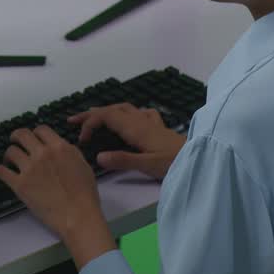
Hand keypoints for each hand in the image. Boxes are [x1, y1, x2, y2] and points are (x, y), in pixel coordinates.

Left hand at [0, 126, 114, 267]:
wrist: (78, 215)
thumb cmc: (85, 194)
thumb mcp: (83, 165)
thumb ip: (69, 152)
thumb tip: (59, 147)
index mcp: (59, 147)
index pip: (41, 129)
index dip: (35, 133)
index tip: (33, 137)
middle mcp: (42, 154)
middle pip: (22, 135)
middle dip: (17, 136)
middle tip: (15, 141)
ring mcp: (29, 169)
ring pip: (11, 151)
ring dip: (9, 155)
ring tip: (9, 161)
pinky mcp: (20, 185)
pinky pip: (2, 172)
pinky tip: (0, 172)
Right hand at [69, 103, 186, 178]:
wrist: (200, 158)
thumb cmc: (174, 163)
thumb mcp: (147, 165)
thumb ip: (123, 160)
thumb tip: (98, 156)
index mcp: (135, 127)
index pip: (105, 116)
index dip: (89, 123)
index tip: (81, 140)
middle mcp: (141, 120)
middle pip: (111, 109)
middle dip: (91, 113)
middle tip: (73, 120)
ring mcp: (150, 122)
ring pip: (124, 108)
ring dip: (106, 111)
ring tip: (94, 117)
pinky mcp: (159, 128)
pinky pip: (140, 113)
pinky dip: (128, 112)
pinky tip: (129, 118)